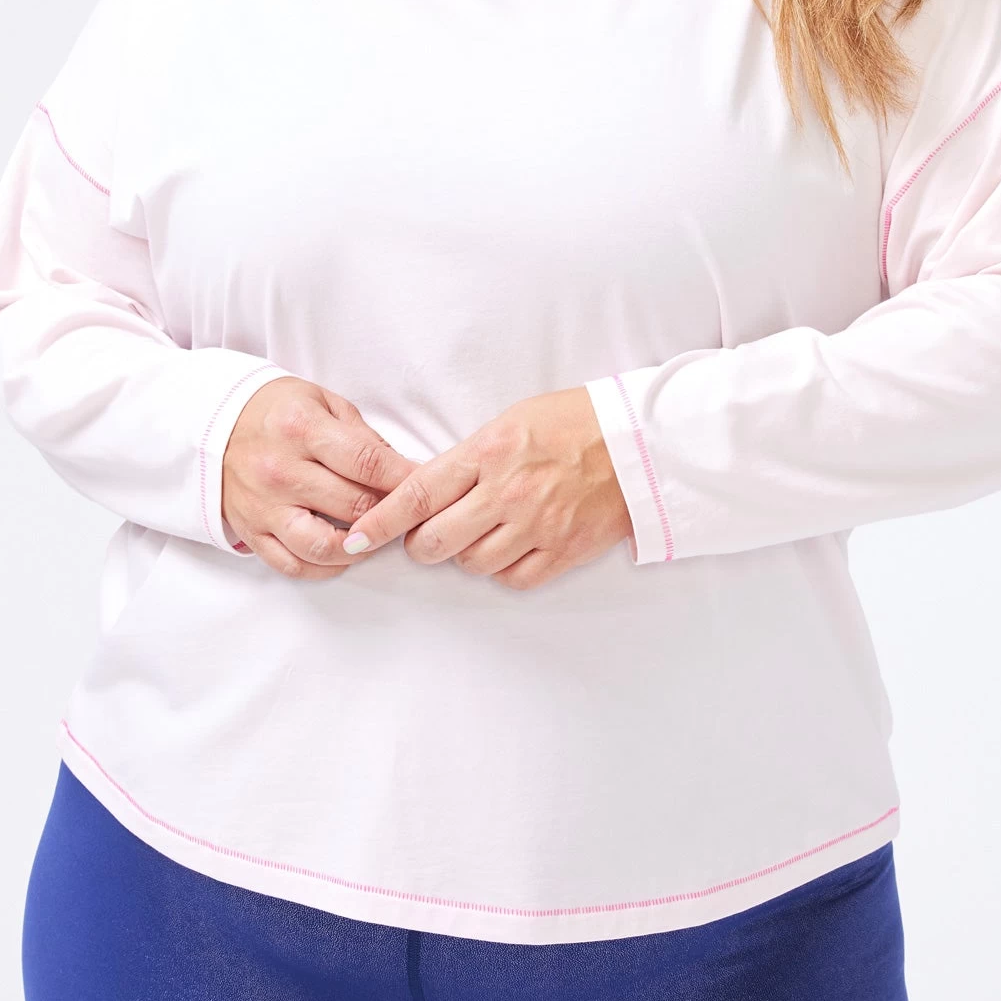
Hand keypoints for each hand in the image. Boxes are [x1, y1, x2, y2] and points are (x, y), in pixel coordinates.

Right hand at [221, 377, 419, 578]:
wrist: (213, 425)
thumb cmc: (277, 411)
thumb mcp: (322, 402)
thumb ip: (362, 436)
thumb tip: (402, 471)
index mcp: (301, 428)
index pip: (367, 461)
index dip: (405, 479)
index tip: (428, 487)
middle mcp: (280, 470)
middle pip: (354, 505)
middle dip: (390, 512)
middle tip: (408, 513)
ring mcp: (264, 506)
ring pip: (323, 546)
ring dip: (360, 547)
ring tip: (375, 537)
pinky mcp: (252, 532)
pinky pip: (292, 565)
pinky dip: (325, 568)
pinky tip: (344, 555)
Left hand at [339, 386, 633, 589]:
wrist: (640, 442)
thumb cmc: (575, 422)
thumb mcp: (511, 421)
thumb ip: (469, 458)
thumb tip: (430, 491)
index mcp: (489, 452)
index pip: (418, 493)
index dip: (382, 521)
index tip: (360, 537)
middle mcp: (508, 492)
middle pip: (436, 541)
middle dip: (422, 544)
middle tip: (429, 535)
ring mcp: (537, 524)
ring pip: (472, 564)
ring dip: (466, 555)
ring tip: (481, 534)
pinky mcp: (564, 550)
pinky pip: (514, 578)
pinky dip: (504, 570)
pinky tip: (511, 549)